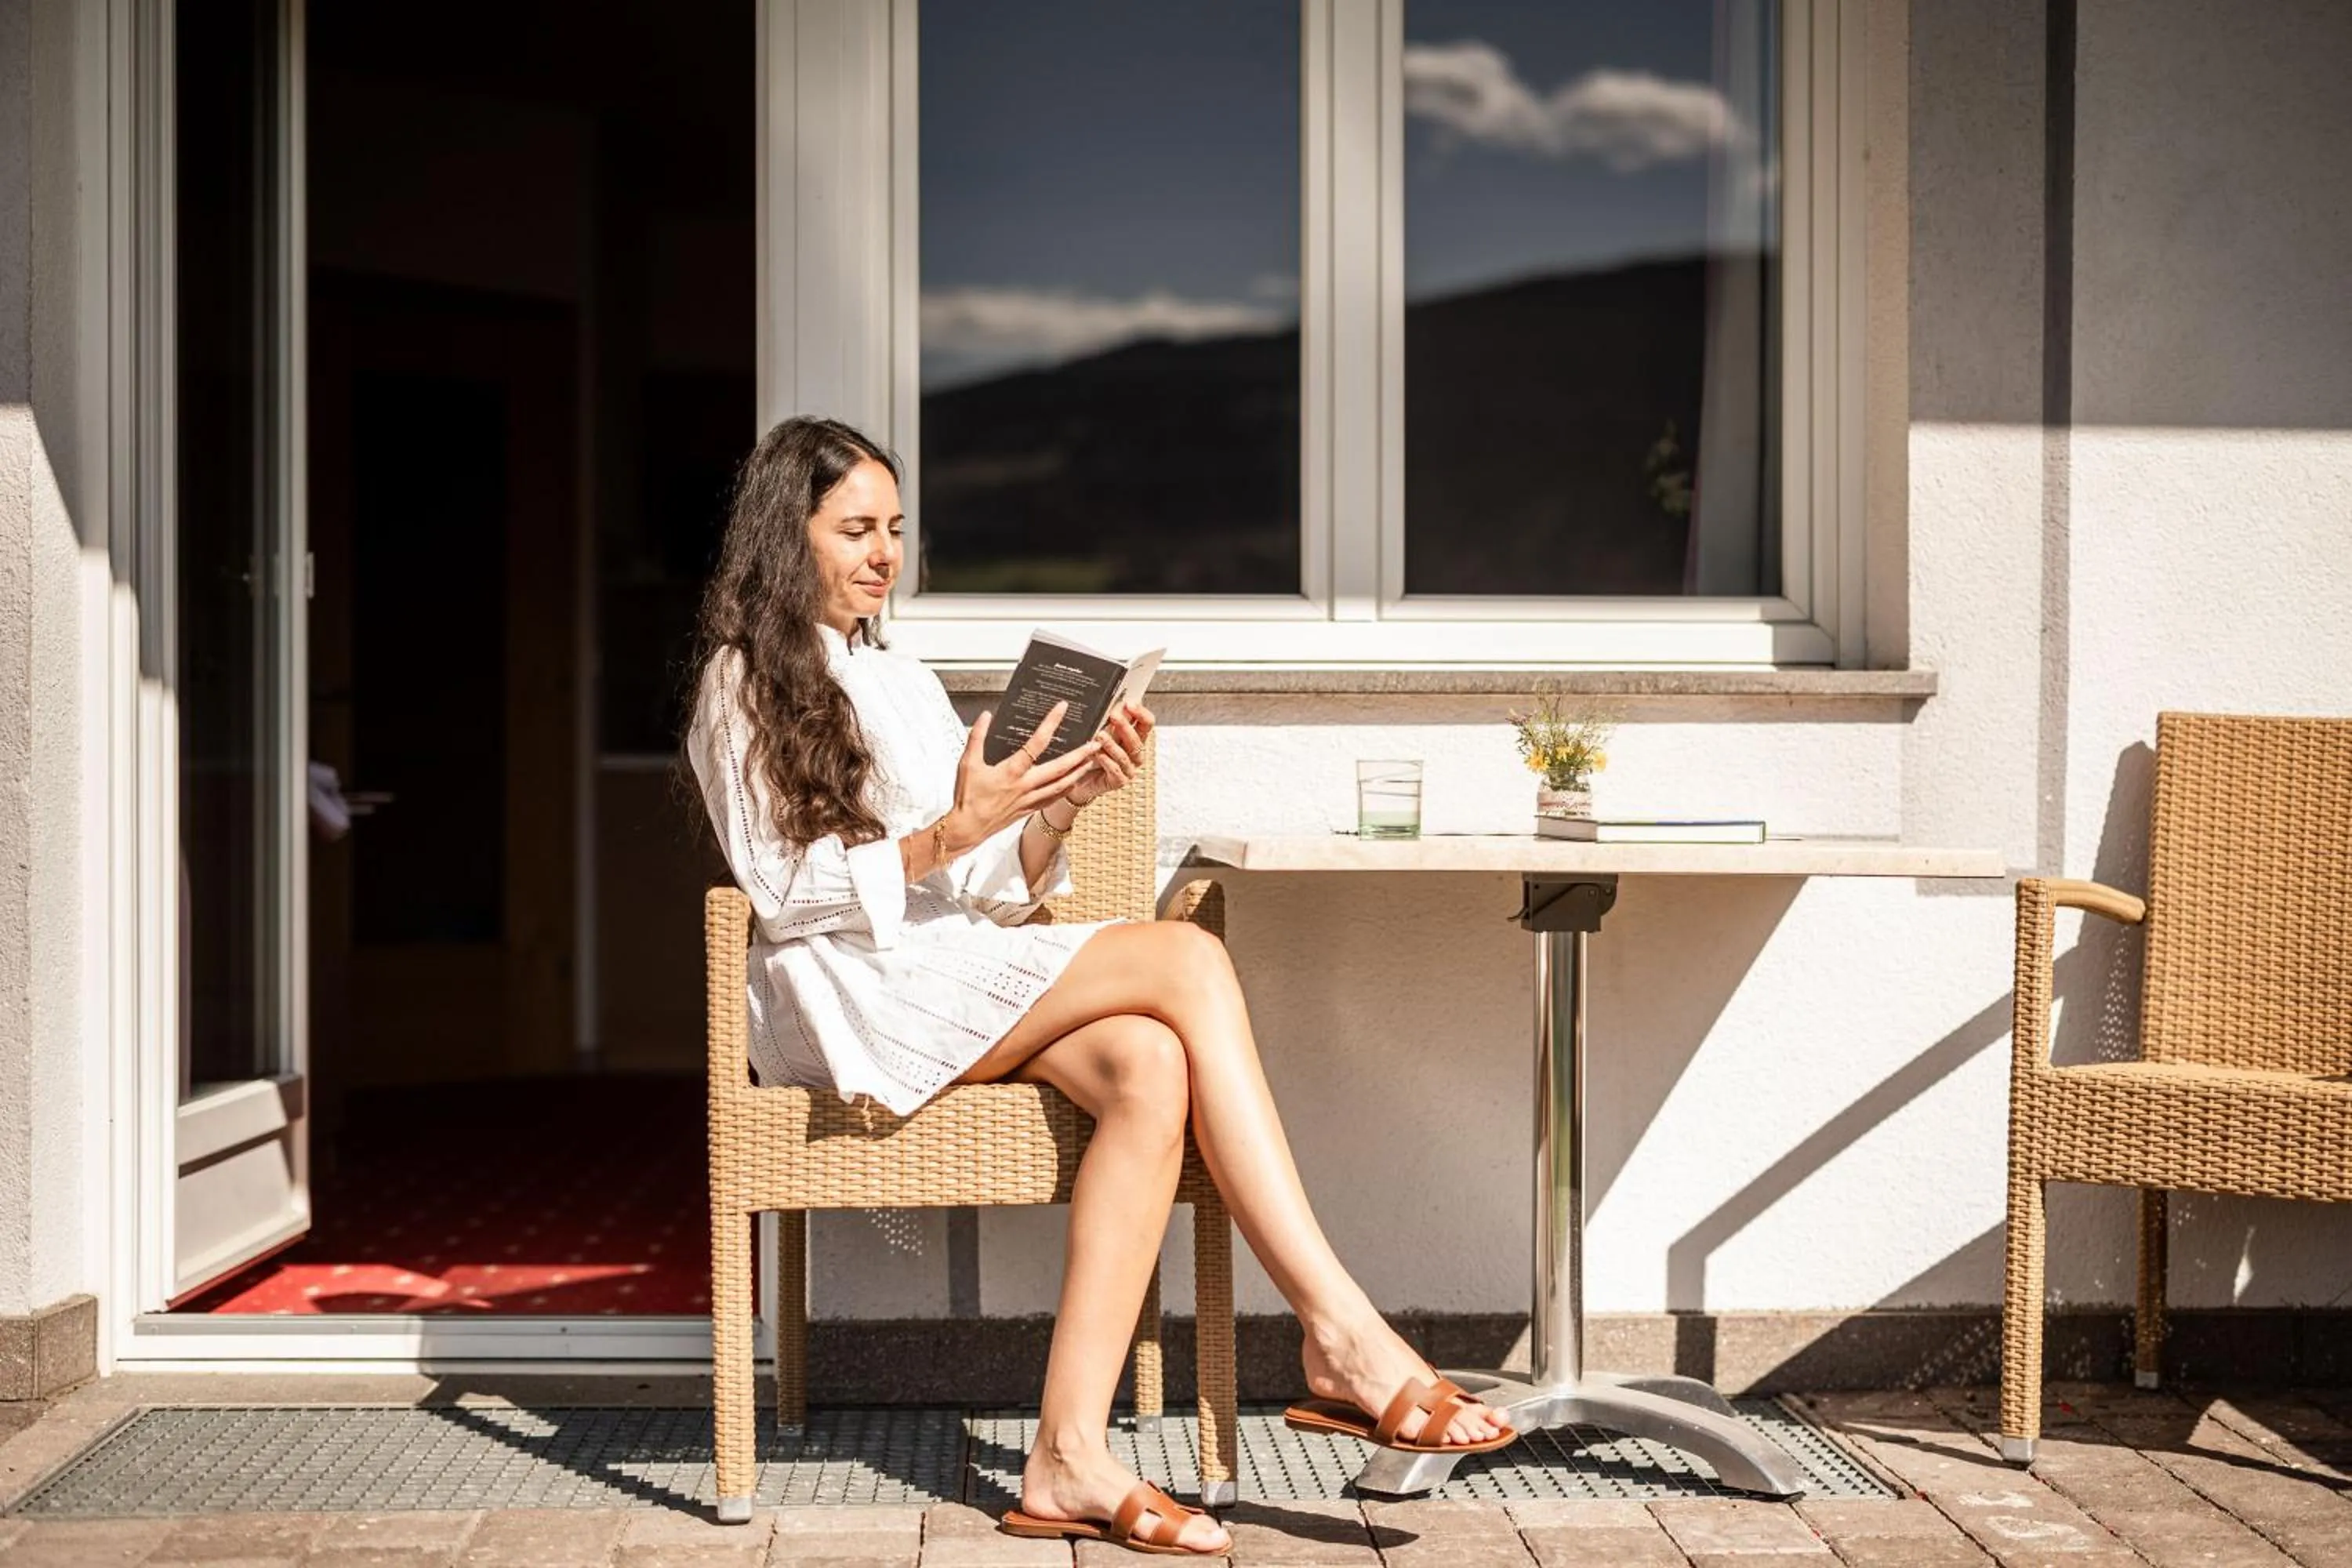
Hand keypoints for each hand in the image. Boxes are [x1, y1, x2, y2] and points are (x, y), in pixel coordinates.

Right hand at [945, 702, 1101, 849]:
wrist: (967, 828)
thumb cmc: (967, 797)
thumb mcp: (967, 763)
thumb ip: (977, 737)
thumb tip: (986, 716)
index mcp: (1011, 771)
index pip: (1036, 743)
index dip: (1050, 723)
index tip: (1061, 708)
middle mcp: (1025, 786)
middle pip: (1060, 768)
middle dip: (1080, 755)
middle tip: (1096, 743)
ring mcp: (1030, 799)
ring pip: (1062, 785)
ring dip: (1079, 772)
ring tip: (1093, 761)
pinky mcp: (1029, 809)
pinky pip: (1053, 798)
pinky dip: (1067, 789)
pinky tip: (1074, 782)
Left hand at [1066, 703, 1152, 808]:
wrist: (1078, 777)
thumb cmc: (1091, 752)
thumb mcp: (1101, 731)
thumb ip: (1112, 720)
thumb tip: (1118, 702)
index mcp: (1135, 739)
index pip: (1146, 724)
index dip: (1141, 713)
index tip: (1130, 703)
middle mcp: (1135, 755)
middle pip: (1137, 739)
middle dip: (1125, 726)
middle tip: (1113, 716)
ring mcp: (1128, 769)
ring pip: (1124, 756)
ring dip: (1112, 744)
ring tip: (1100, 735)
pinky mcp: (1118, 781)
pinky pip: (1114, 770)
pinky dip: (1106, 761)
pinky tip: (1098, 753)